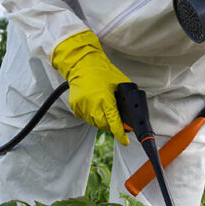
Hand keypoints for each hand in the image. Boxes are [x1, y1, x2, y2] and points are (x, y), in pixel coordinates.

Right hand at [52, 30, 129, 145]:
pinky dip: (91, 115)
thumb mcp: (119, 84)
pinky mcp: (74, 106)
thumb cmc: (102, 71)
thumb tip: (130, 114)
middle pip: (103, 126)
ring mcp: (81, 106)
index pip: (114, 122)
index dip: (120, 133)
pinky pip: (85, 117)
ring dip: (101, 120)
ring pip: (94, 123)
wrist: (81, 63)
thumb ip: (124, 99)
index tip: (125, 142)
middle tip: (115, 119)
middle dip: (110, 125)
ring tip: (102, 107)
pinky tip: (93, 105)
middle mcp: (91, 104)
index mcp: (104, 98)